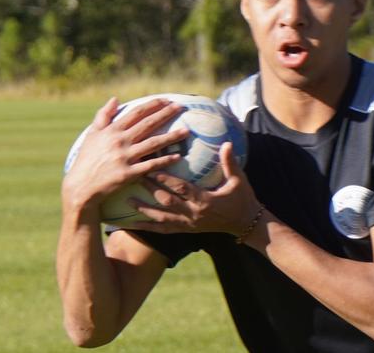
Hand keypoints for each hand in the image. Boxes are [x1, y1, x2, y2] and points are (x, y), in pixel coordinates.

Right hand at [61, 97, 189, 212]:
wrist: (81, 186)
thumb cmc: (87, 159)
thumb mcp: (92, 134)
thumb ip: (103, 115)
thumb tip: (115, 98)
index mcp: (112, 130)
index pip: (136, 113)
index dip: (153, 105)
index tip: (167, 100)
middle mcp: (120, 141)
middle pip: (148, 124)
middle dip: (166, 114)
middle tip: (181, 107)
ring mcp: (125, 157)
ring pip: (153, 144)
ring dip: (171, 137)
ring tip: (187, 131)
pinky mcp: (128, 174)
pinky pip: (151, 166)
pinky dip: (164, 161)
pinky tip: (178, 156)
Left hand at [130, 142, 262, 236]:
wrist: (246, 224)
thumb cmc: (243, 199)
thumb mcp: (239, 180)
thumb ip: (230, 163)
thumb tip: (227, 143)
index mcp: (205, 201)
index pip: (182, 189)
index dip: (166, 180)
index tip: (152, 169)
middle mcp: (193, 215)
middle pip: (167, 202)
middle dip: (150, 190)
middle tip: (133, 177)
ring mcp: (188, 225)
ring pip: (161, 219)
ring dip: (143, 210)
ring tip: (127, 201)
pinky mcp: (186, 231)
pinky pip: (163, 230)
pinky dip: (147, 227)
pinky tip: (133, 225)